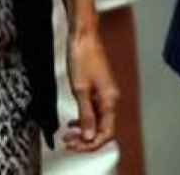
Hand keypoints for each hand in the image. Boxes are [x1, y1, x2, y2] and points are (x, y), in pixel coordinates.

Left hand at [61, 26, 117, 152]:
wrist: (83, 35)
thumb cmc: (82, 55)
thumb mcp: (80, 88)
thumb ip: (85, 113)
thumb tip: (89, 135)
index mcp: (110, 99)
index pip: (106, 132)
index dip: (91, 143)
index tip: (76, 145)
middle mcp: (110, 98)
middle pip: (103, 129)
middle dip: (86, 139)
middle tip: (69, 142)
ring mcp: (105, 93)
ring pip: (98, 121)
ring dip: (84, 130)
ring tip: (68, 134)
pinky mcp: (98, 88)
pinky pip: (94, 111)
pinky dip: (83, 119)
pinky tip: (73, 122)